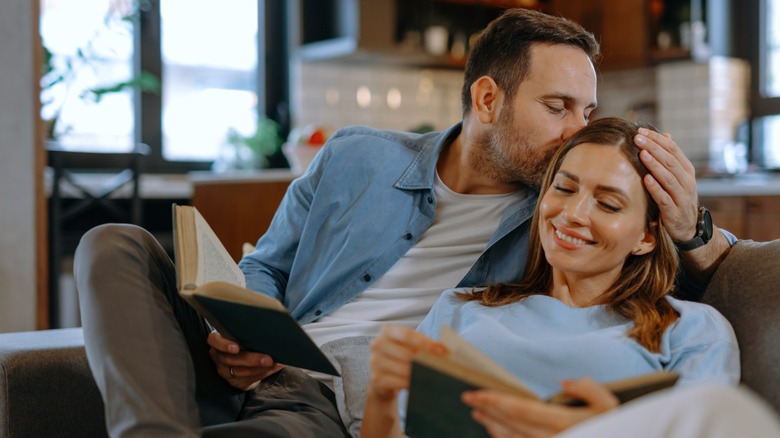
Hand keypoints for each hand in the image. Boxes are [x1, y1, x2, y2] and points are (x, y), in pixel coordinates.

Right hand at [207, 330, 283, 390]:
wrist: (247, 356)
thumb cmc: (245, 338)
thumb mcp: (243, 333)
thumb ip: (248, 331)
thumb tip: (268, 329)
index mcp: (218, 340)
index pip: (214, 341)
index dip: (223, 345)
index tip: (236, 348)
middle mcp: (218, 356)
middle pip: (230, 360)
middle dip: (251, 360)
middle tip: (268, 359)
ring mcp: (225, 371)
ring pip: (240, 372)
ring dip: (260, 368)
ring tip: (275, 363)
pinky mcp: (235, 381)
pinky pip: (248, 380)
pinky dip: (264, 373)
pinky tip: (275, 367)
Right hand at [368, 325, 444, 401]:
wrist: (382, 378)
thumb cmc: (400, 357)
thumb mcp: (409, 346)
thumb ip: (422, 344)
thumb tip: (442, 349)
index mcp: (387, 332)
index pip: (407, 334)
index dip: (425, 342)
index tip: (440, 350)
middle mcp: (378, 344)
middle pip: (405, 352)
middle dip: (424, 360)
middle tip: (439, 366)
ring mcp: (375, 362)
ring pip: (402, 368)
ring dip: (418, 373)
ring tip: (432, 375)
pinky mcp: (376, 378)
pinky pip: (397, 382)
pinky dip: (409, 383)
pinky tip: (417, 383)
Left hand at [462, 378, 618, 437]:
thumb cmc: (617, 426)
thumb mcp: (612, 404)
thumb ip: (589, 389)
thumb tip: (563, 382)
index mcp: (567, 423)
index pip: (522, 410)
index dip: (496, 401)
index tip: (476, 393)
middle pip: (513, 425)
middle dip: (488, 411)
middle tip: (468, 399)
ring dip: (493, 426)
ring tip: (478, 413)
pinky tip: (495, 431)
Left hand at [635, 128, 697, 241]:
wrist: (688, 227)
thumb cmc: (677, 197)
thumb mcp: (677, 177)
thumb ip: (670, 158)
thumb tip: (664, 135)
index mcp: (686, 170)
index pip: (672, 149)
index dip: (657, 139)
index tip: (640, 131)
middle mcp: (686, 181)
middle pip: (670, 161)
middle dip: (653, 148)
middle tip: (637, 138)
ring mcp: (682, 196)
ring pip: (669, 178)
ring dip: (654, 165)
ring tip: (642, 154)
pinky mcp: (674, 211)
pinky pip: (665, 198)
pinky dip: (656, 188)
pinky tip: (646, 180)